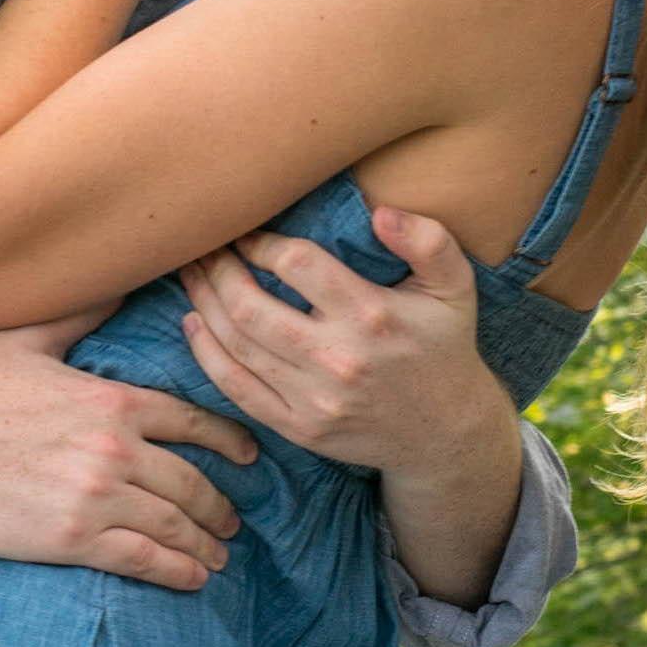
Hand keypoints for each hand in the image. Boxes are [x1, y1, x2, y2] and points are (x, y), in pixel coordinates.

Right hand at [0, 309, 259, 589]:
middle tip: (235, 521)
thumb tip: (119, 285)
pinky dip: (175, 570)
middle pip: (190, 480)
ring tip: (220, 554)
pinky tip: (193, 577)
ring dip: (204, 541)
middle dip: (220, 504)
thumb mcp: (36, 338)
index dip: (227, 441)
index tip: (249, 456)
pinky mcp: (73, 536)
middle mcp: (117, 446)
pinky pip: (141, 557)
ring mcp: (98, 493)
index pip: (191, 421)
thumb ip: (84, 317)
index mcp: (115, 399)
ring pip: (172, 522)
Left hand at [175, 207, 507, 477]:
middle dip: (218, 270)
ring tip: (192, 273)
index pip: (297, 264)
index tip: (248, 231)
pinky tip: (194, 324)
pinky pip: (237, 389)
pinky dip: (206, 354)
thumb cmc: (443, 344)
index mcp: (372, 314)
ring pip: (236, 345)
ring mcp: (313, 400)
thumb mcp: (454, 285)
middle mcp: (338, 358)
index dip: (262, 242)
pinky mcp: (298, 429)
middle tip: (204, 245)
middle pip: (251, 307)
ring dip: (203, 303)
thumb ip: (428, 240)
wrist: (444, 433)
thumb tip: (380, 213)